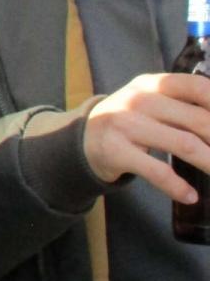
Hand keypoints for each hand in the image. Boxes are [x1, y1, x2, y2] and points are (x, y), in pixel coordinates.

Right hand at [84, 72, 209, 201]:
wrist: (82, 138)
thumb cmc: (129, 121)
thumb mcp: (151, 102)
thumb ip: (184, 106)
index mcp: (152, 84)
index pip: (198, 87)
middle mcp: (139, 99)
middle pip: (199, 120)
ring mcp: (125, 124)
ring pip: (184, 144)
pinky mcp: (115, 151)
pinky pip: (156, 170)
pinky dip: (177, 186)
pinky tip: (190, 195)